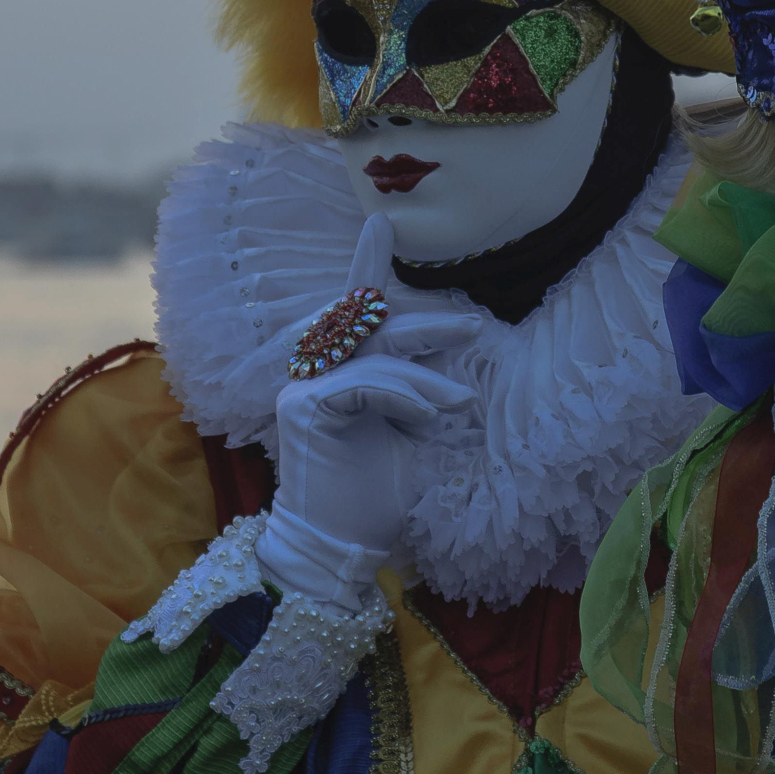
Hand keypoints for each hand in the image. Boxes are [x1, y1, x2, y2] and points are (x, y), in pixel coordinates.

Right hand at [261, 214, 478, 600]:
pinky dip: (404, 395)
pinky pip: (364, 382)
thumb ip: (414, 397)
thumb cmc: (374, 500)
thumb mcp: (408, 437)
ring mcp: (304, 389)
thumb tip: (449, 375)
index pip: (354, 312)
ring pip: (374, 354)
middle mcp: (315, 374)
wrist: (340, 550)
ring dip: (426, 375)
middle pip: (369, 324)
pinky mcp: (305, 408)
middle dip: (425, 322)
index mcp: (338, 374)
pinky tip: (431, 418)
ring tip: (461, 402)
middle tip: (470, 328)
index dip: (367, 265)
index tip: (380, 222)